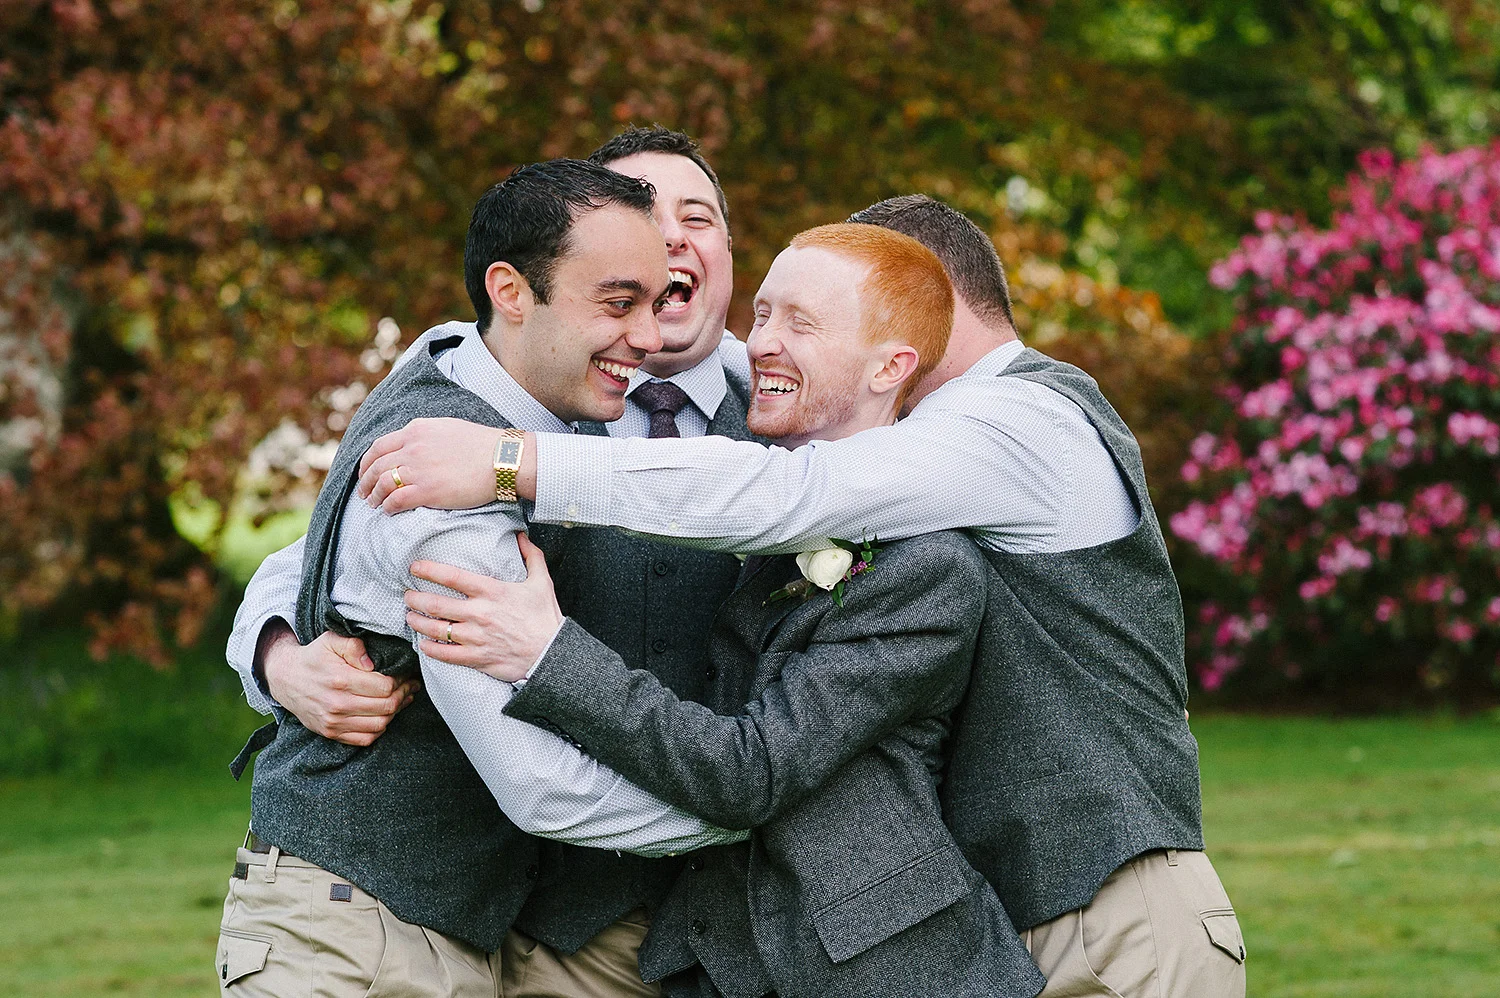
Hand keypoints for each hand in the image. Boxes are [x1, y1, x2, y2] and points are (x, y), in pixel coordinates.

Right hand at [262, 625, 416, 745]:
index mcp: (341, 680)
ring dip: (396, 713)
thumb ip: (354, 645)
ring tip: (402, 699)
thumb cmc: (314, 657)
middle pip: (386, 706)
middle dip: (403, 695)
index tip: (406, 675)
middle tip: (410, 686)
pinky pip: (365, 739)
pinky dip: (380, 729)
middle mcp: (337, 704)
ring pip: (379, 724)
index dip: (401, 681)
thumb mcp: (331, 641)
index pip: (385, 686)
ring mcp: (333, 722)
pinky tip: (385, 715)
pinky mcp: (330, 733)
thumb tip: (372, 663)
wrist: (286, 679)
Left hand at [357, 418, 523, 513]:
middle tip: (364, 492)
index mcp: (416, 430)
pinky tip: (388, 511)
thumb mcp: (448, 428)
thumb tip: (415, 443)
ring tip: (373, 504)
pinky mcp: (427, 491)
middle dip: (366, 481)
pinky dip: (388, 507)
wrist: (501, 459)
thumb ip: (426, 435)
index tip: (366, 471)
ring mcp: (419, 470)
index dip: (368, 461)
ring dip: (374, 496)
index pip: (380, 446)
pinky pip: (396, 500)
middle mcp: (412, 448)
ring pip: (383, 483)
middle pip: (377, 465)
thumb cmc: (482, 445)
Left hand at [403, 535, 563, 682]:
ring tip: (410, 617)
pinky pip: (445, 654)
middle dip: (415, 598)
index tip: (415, 567)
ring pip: (435, 629)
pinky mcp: (476, 657)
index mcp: (493, 592)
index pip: (453, 577)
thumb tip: (521, 536)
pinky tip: (423, 643)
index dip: (429, 570)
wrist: (551, 654)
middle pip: (436, 604)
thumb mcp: (542, 582)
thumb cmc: (545, 618)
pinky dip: (429, 649)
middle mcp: (480, 613)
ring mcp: (476, 637)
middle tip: (408, 595)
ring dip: (417, 622)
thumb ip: (531, 556)